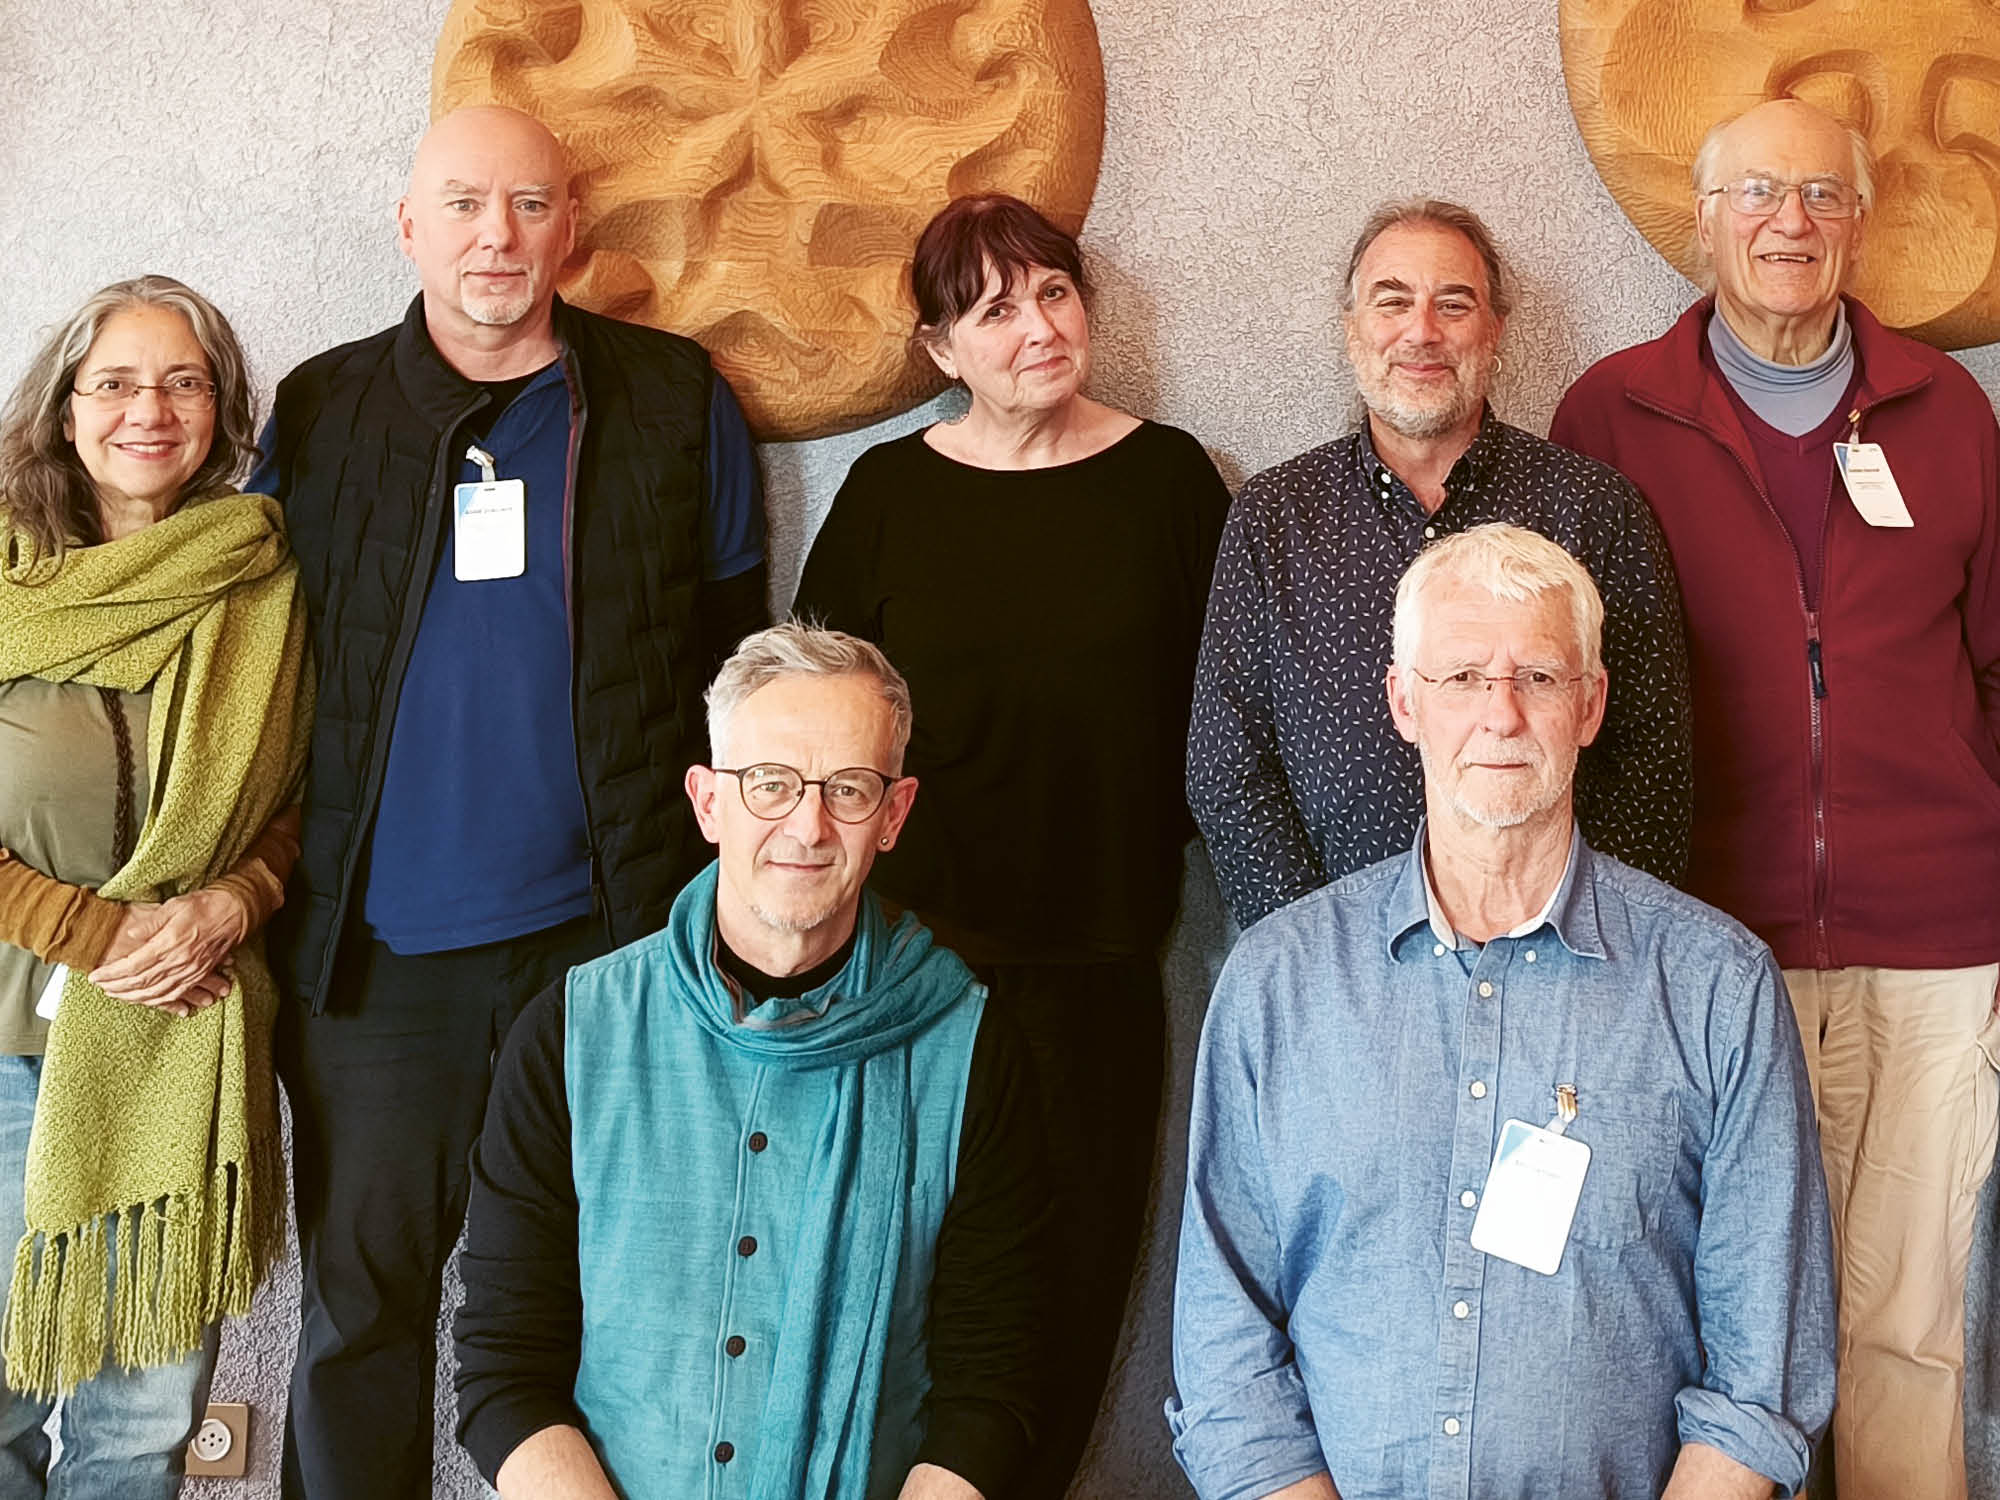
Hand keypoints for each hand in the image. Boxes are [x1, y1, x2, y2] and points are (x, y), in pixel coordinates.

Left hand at [89, 889, 247, 1015]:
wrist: (235, 911)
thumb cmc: (204, 904)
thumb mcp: (174, 905)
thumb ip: (151, 922)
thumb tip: (130, 934)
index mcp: (171, 943)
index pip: (134, 965)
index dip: (112, 973)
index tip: (95, 976)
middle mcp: (181, 961)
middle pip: (142, 983)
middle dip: (117, 987)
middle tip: (100, 987)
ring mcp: (191, 970)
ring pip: (157, 993)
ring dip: (133, 997)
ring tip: (116, 995)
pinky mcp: (199, 974)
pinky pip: (175, 994)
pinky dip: (157, 1001)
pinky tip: (145, 1000)